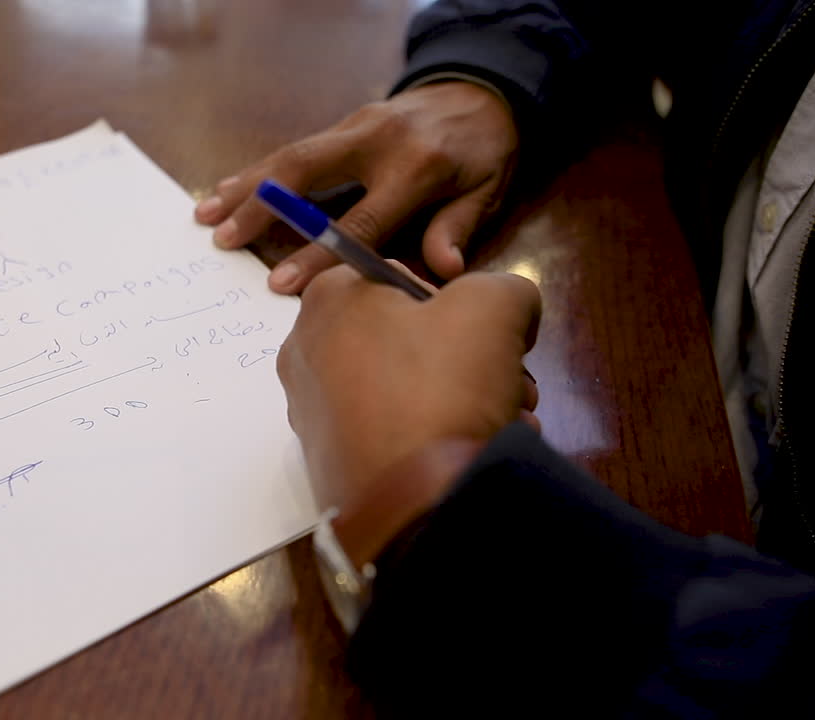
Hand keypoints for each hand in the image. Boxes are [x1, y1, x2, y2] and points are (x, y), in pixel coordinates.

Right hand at [194, 81, 518, 293]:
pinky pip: (295, 148)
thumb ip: (458, 229)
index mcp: (416, 169)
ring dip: (245, 186)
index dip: (319, 254)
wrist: (482, 90)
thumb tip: (441, 272)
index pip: (359, 219)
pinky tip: (228, 187)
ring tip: (206, 215)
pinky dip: (258, 170)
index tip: (281, 283)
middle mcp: (376, 143)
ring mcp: (355, 127)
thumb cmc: (484, 152)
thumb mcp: (486, 192)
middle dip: (261, 207)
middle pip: (307, 174)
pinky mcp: (344, 123)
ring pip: (291, 156)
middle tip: (223, 238)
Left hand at [278, 267, 539, 562]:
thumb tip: (508, 311)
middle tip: (508, 379)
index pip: (397, 275)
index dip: (449, 298)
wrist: (414, 507)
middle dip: (468, 356)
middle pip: (404, 337)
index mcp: (328, 301)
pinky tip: (476, 451)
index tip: (480, 330)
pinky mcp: (332, 462)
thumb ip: (504, 287)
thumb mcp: (494, 308)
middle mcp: (306, 352)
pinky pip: (391, 431)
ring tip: (505, 419)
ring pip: (405, 386)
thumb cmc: (441, 388)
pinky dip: (434, 435)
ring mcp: (314, 412)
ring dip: (463, 397)